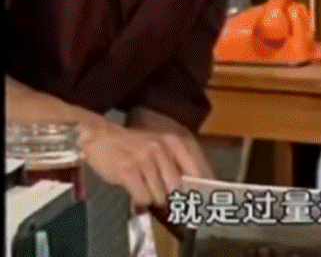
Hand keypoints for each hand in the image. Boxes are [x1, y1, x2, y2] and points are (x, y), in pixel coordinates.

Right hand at [80, 122, 212, 207]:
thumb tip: (196, 188)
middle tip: (167, 200)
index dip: (202, 189)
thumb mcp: (162, 146)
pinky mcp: (129, 170)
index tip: (202, 202)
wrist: (101, 137)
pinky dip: (140, 200)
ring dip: (154, 198)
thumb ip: (178, 163)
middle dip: (173, 198)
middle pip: (178, 187)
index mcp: (176, 141)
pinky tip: (135, 190)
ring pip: (160, 195)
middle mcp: (164, 148)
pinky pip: (143, 197)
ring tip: (146, 189)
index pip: (198, 169)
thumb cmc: (134, 144)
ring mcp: (146, 159)